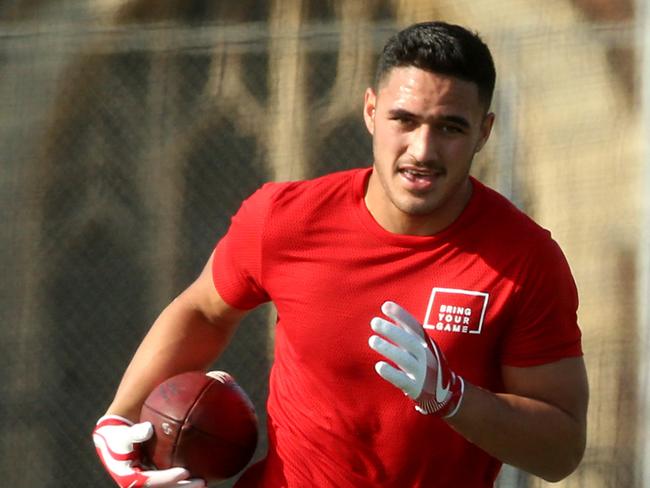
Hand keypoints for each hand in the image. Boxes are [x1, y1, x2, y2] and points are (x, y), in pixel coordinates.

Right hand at [93, 415, 205, 487]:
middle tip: (201, 482)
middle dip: (182, 487)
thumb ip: (135, 433)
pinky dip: (180, 482)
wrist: (112, 441)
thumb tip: (147, 429)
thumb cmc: (120, 436)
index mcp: (128, 477)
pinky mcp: (150, 480)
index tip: (185, 472)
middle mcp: (136, 484)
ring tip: (204, 482)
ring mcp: (144, 484)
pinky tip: (197, 477)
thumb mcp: (124, 435)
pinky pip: (167, 483)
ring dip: (184, 487)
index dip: (168, 478)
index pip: (150, 481)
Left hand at [368, 301, 464, 417]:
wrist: (445, 393)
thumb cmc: (427, 362)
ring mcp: (422, 372)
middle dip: (392, 331)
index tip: (385, 306)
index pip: (414, 326)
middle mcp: (426, 356)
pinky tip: (379, 366)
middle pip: (409, 341)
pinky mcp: (415, 388)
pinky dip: (391, 373)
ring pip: (404, 359)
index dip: (401, 315)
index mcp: (426, 343)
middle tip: (374, 322)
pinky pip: (402, 380)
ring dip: (388, 349)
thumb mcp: (421, 344)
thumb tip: (387, 305)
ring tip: (372, 340)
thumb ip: (405, 328)